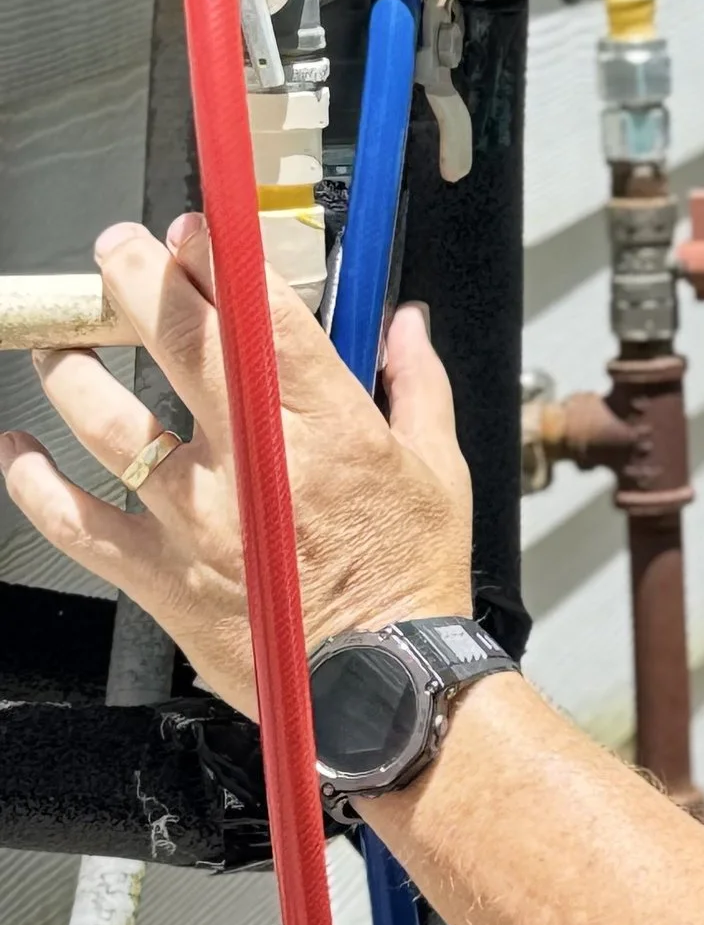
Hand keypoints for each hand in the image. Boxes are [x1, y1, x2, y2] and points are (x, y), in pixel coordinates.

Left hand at [0, 221, 472, 717]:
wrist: (383, 689)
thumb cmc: (412, 586)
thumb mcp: (440, 471)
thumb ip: (417, 386)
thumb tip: (408, 327)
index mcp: (326, 428)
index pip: (259, 314)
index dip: (216, 259)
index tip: (194, 234)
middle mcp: (252, 462)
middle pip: (173, 342)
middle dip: (132, 278)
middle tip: (113, 253)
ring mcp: (195, 518)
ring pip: (102, 420)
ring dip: (69, 369)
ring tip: (60, 348)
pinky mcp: (160, 574)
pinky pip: (71, 521)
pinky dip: (31, 482)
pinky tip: (19, 451)